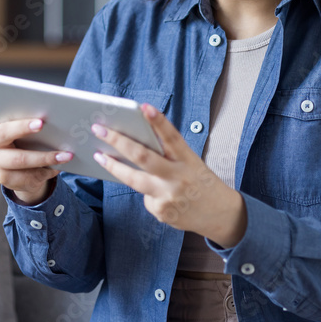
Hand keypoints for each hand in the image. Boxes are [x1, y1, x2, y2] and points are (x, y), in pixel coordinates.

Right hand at [0, 71, 72, 204]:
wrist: (24, 176)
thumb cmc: (29, 144)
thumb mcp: (28, 130)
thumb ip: (33, 119)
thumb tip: (58, 109)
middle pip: (5, 132)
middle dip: (23, 127)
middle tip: (42, 123)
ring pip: (20, 159)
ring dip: (45, 157)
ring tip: (66, 155)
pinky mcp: (3, 178)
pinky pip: (26, 176)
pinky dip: (45, 172)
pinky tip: (58, 169)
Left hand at [91, 102, 246, 247]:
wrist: (221, 214)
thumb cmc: (200, 182)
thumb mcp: (191, 162)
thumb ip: (169, 155)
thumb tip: (136, 146)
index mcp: (188, 159)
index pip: (172, 136)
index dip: (158, 121)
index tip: (144, 107)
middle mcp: (178, 176)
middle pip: (143, 157)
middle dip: (118, 141)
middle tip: (99, 130)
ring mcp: (168, 195)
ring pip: (134, 179)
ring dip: (113, 166)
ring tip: (100, 156)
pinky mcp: (162, 211)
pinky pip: (145, 197)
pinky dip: (146, 192)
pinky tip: (158, 195)